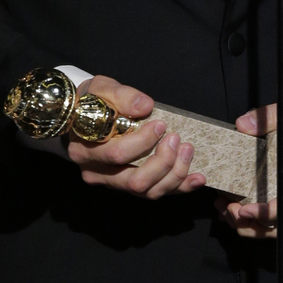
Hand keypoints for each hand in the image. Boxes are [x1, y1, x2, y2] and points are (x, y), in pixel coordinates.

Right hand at [67, 76, 205, 197]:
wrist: (84, 116)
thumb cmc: (92, 103)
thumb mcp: (101, 89)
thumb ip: (121, 96)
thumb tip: (145, 106)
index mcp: (85, 150)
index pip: (117, 154)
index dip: (144, 142)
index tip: (160, 124)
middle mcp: (96, 173)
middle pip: (135, 181)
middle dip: (163, 162)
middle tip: (176, 138)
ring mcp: (114, 183)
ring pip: (148, 191)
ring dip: (174, 173)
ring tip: (187, 149)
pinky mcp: (130, 186)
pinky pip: (157, 193)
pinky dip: (180, 187)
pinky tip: (197, 178)